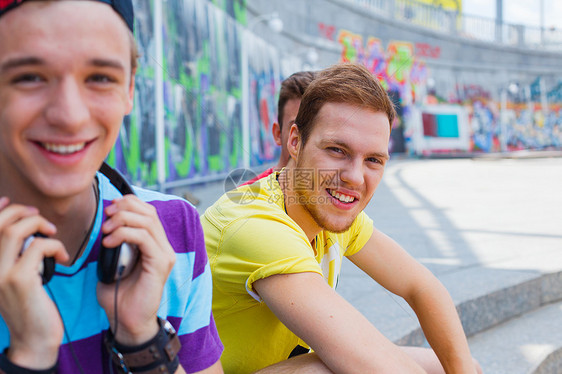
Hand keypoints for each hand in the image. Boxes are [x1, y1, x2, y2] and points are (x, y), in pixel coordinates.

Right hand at [0, 197, 68, 368]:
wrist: (33, 340)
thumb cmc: (29, 307)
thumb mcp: (16, 279)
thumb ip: (14, 256)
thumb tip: (22, 227)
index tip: (11, 202)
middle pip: (1, 224)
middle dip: (23, 213)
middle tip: (42, 221)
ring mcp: (0, 274)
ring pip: (16, 230)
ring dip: (40, 225)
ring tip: (53, 235)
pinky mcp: (20, 279)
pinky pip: (38, 246)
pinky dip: (55, 245)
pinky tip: (61, 257)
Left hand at [97, 195, 175, 344]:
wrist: (127, 322)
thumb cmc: (119, 295)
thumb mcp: (114, 262)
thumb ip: (116, 242)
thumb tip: (107, 223)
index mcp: (155, 244)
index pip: (148, 212)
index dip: (129, 203)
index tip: (108, 208)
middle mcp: (164, 247)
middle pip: (149, 212)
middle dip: (124, 208)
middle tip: (106, 217)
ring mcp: (165, 254)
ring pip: (147, 222)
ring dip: (122, 220)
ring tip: (106, 231)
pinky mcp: (161, 263)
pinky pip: (144, 238)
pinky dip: (124, 234)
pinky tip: (109, 242)